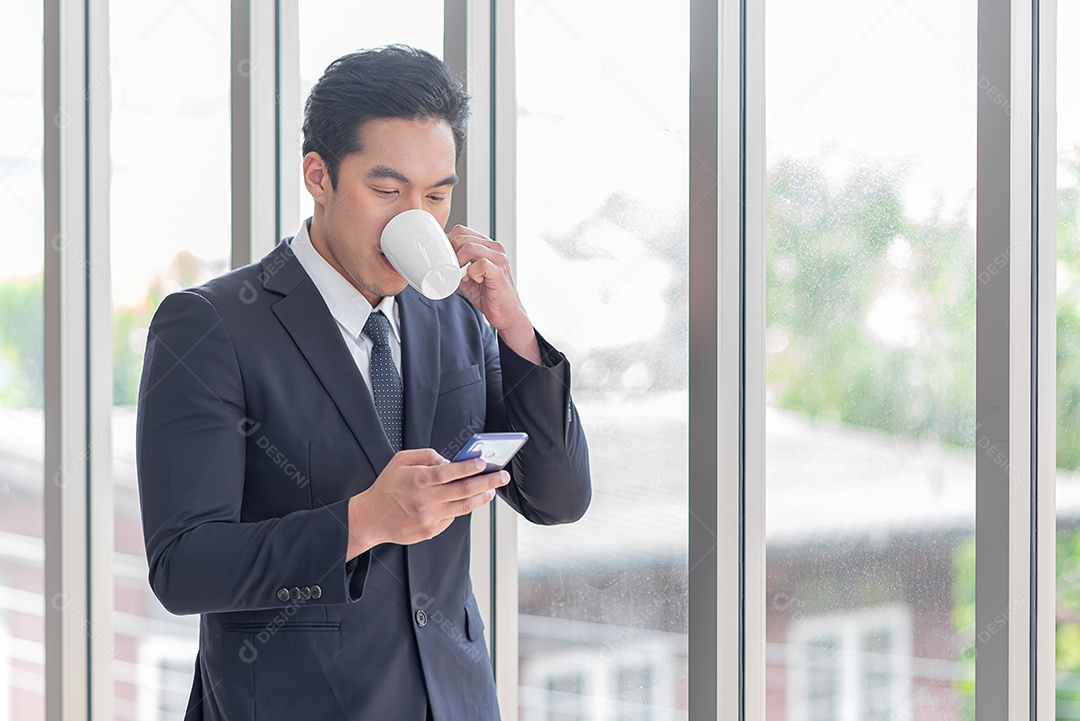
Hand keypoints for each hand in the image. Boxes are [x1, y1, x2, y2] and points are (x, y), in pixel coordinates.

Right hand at [346, 449, 508, 556]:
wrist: (371, 518)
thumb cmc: (387, 487)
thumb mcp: (401, 461)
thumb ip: (426, 456)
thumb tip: (449, 461)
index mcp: (418, 480)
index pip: (449, 472)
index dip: (469, 467)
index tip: (484, 462)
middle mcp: (426, 500)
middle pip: (464, 490)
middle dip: (488, 482)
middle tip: (502, 476)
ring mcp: (429, 518)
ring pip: (464, 507)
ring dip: (482, 497)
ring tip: (492, 490)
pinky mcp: (431, 530)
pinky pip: (452, 517)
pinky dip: (461, 508)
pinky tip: (465, 501)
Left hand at [448, 225, 541, 362]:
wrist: (507, 314)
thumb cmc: (489, 295)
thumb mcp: (468, 275)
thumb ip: (458, 264)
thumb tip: (440, 258)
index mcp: (487, 246)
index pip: (461, 231)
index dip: (448, 244)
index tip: (445, 259)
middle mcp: (495, 248)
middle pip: (462, 237)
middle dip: (451, 254)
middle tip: (453, 270)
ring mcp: (499, 258)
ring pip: (469, 247)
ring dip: (459, 263)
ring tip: (463, 276)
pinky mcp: (499, 271)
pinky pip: (479, 264)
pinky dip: (472, 273)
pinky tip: (475, 280)